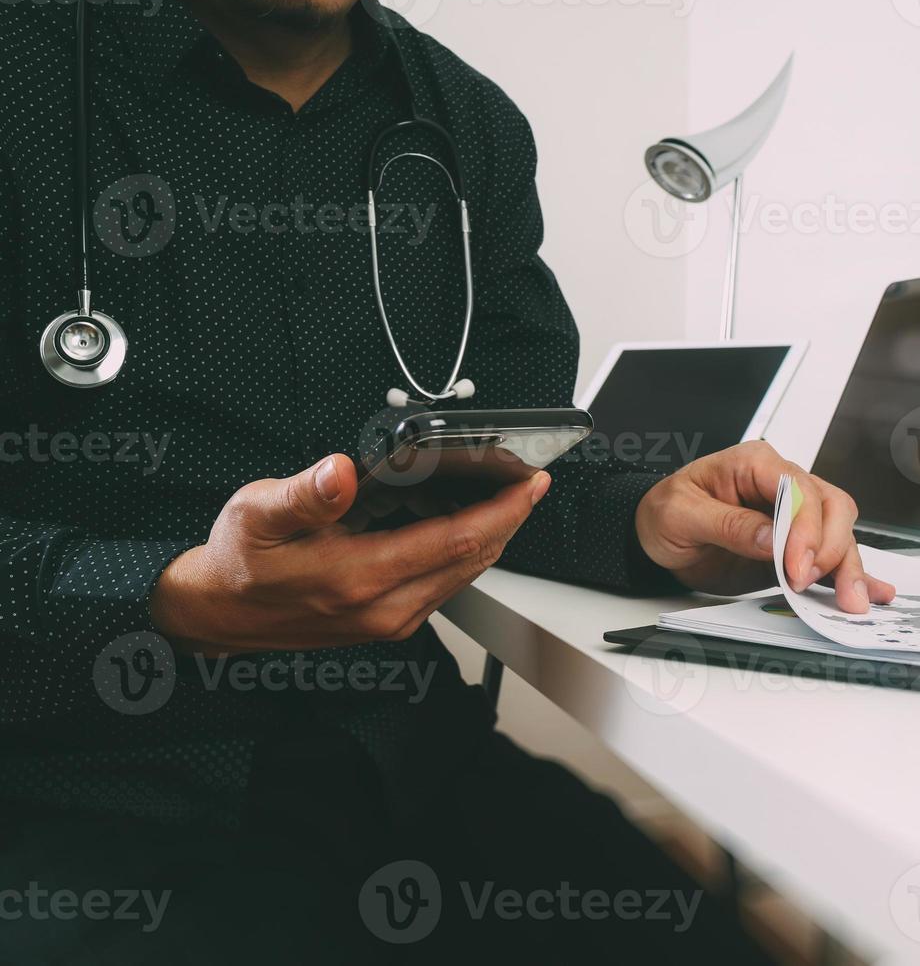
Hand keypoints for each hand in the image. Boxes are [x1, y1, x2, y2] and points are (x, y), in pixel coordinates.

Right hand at [151, 454, 550, 654]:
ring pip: (463, 575)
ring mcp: (391, 620)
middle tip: (529, 480)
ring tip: (507, 496)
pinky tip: (465, 524)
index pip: (457, 541)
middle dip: (509, 519)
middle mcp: (386, 608)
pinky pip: (444, 584)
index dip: (502, 510)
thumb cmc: (238, 561)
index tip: (531, 482)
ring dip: (490, 536)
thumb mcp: (257, 513)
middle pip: (473, 560)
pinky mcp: (389, 622)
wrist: (216, 615)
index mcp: (361, 577)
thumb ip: (304, 493)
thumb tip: (339, 471)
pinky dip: (464, 552)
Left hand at [635, 442, 895, 613]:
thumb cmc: (664, 513)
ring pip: (839, 530)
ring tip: (851, 601)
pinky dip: (852, 571)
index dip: (805, 528)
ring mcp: (793, 514)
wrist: (656, 532)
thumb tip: (772, 538)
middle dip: (831, 548)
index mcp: (755, 464)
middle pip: (830, 507)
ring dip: (847, 566)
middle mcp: (781, 483)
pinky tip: (873, 589)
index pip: (798, 489)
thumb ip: (728, 524)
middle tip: (813, 583)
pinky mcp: (795, 543)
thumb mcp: (681, 514)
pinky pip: (831, 552)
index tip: (796, 567)